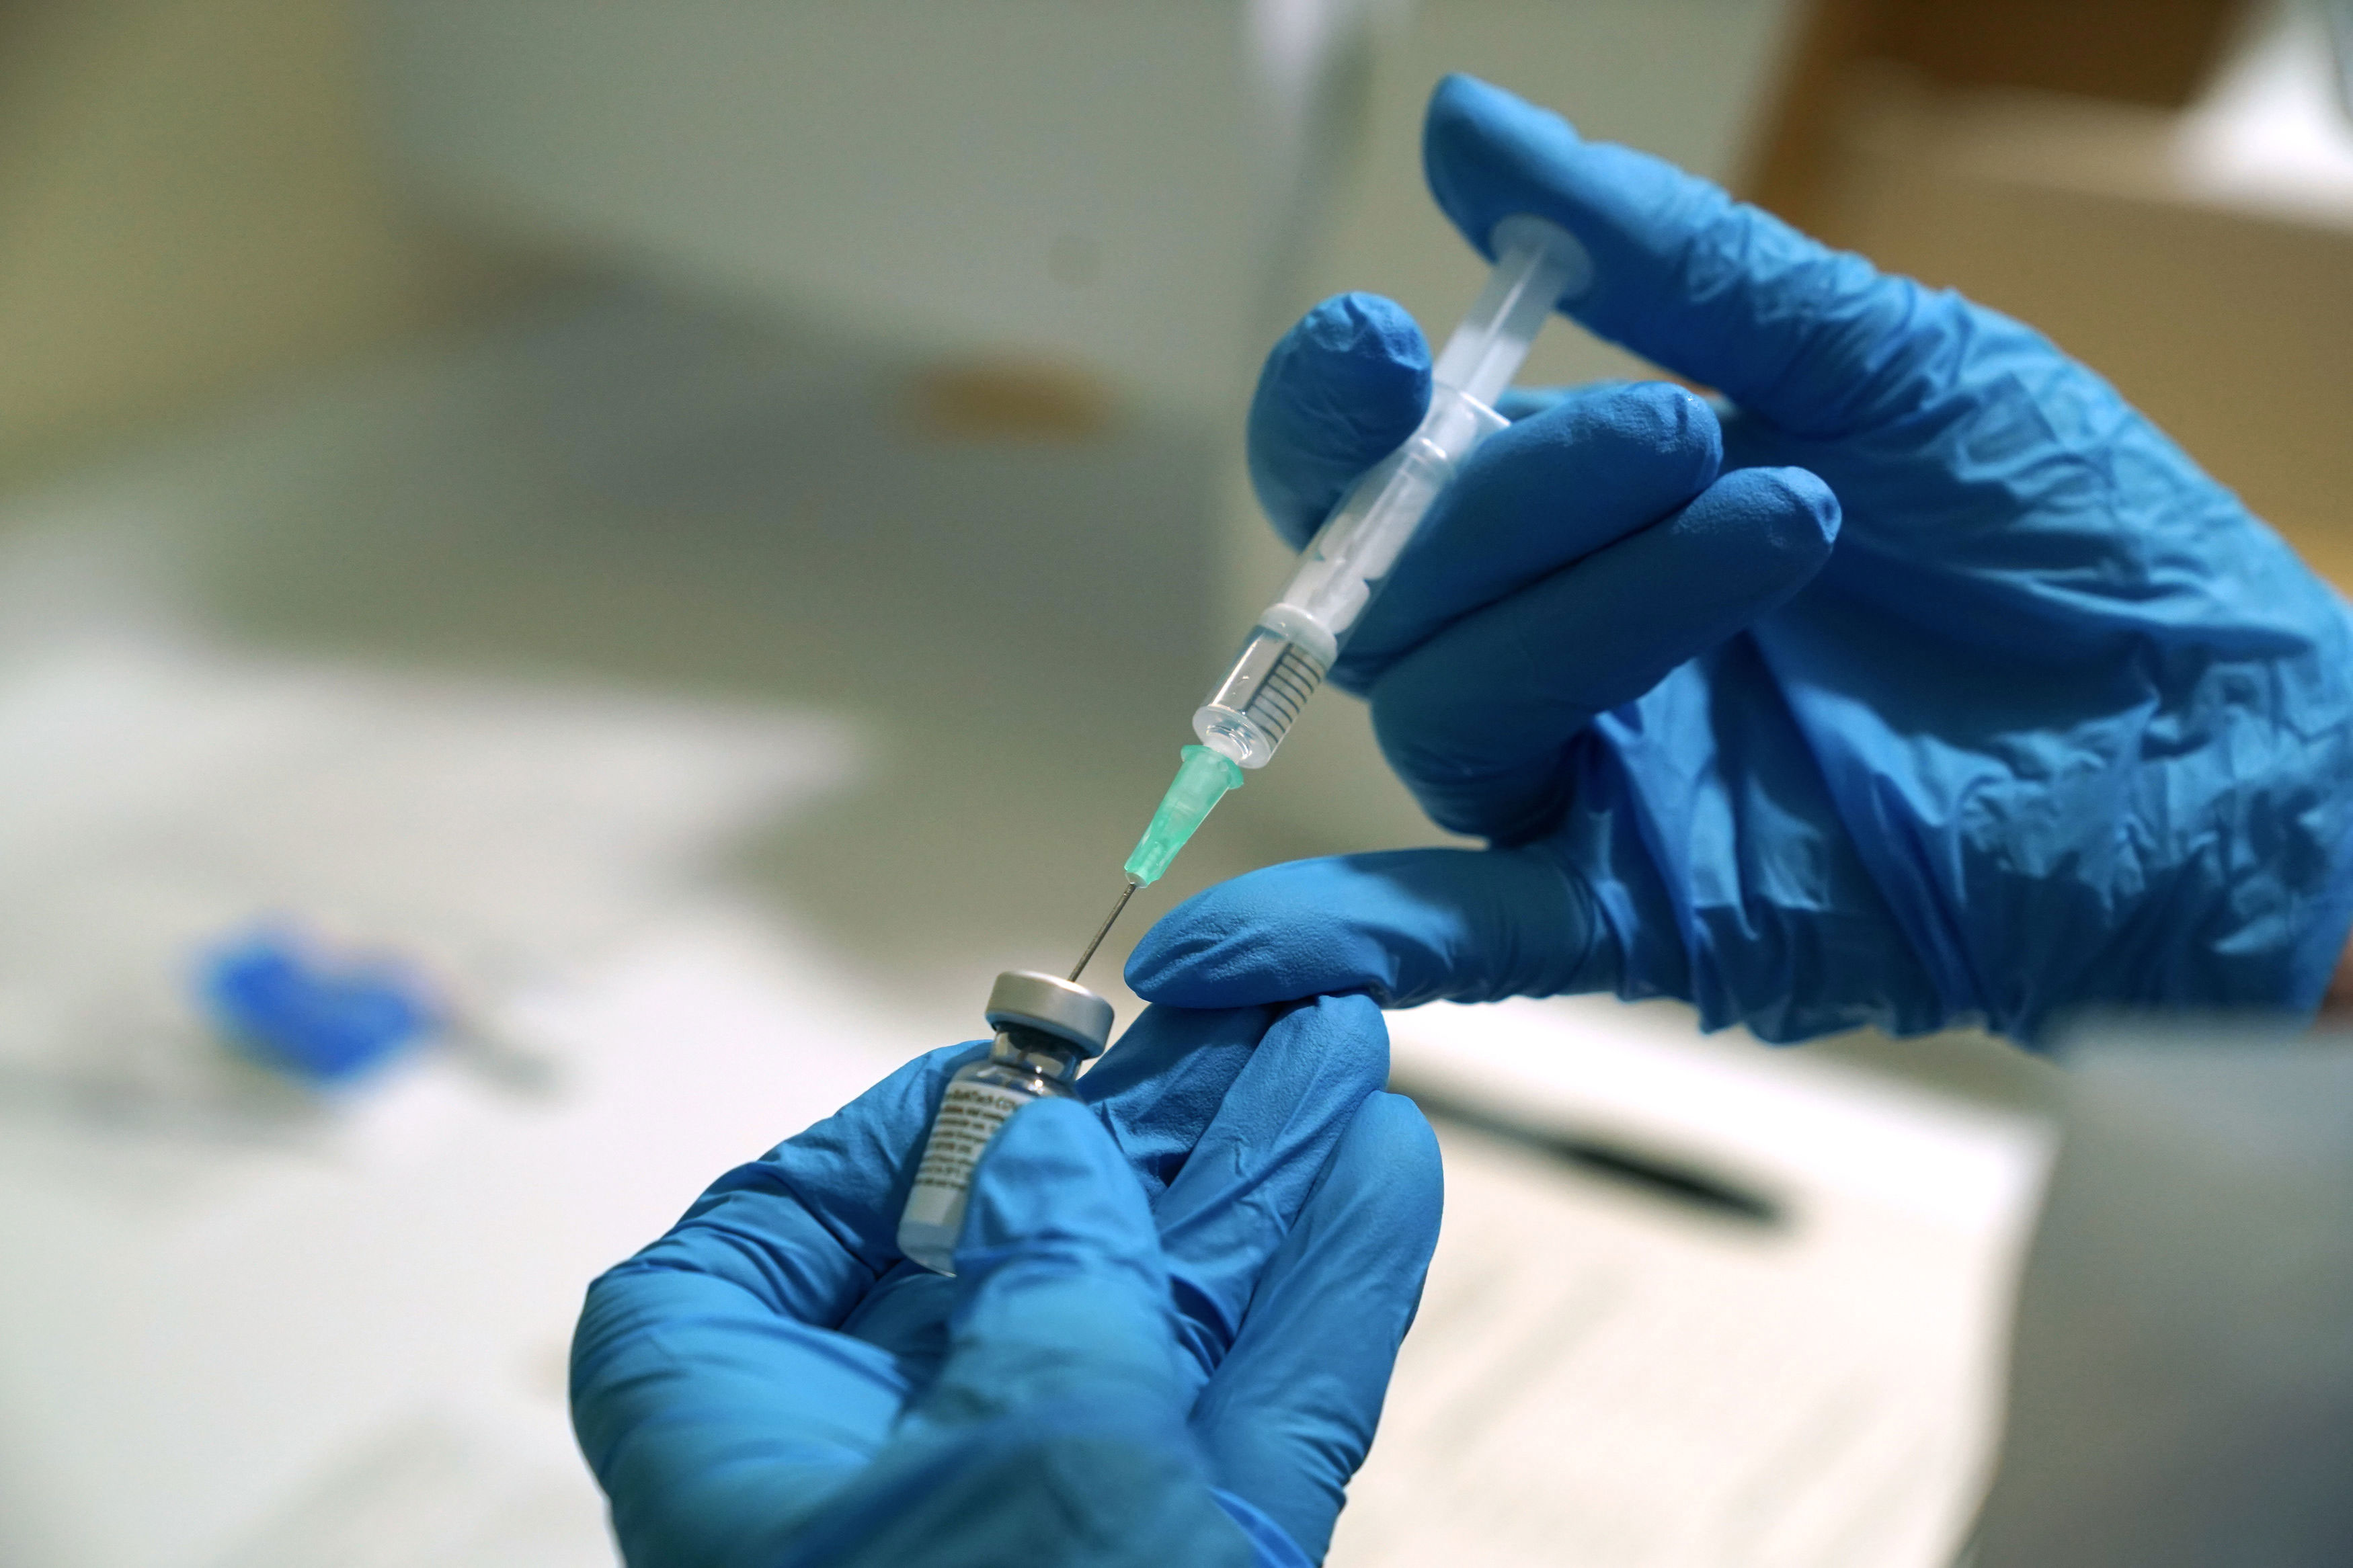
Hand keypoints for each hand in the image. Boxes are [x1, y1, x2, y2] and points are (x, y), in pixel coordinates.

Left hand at [569, 997, 1439, 1566]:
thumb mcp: (1013, 1449)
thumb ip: (1044, 1270)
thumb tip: (1052, 1165)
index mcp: (754, 1457)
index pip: (744, 1265)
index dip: (854, 1157)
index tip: (981, 1082)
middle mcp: (891, 1493)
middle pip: (1004, 1263)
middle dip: (1138, 1140)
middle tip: (1231, 1027)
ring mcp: (1049, 1539)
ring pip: (1151, 1324)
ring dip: (1252, 1189)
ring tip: (1334, 1057)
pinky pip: (1249, 1416)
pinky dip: (1317, 1300)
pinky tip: (1373, 1179)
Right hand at [1131, 74, 2352, 1043]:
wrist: (2225, 735)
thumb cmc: (2069, 538)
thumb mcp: (1879, 359)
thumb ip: (1670, 265)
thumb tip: (1472, 128)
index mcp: (1584, 517)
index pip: (1375, 474)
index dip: (1338, 415)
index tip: (1391, 336)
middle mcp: (1557, 651)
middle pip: (1389, 590)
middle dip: (1504, 500)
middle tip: (1685, 431)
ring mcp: (1592, 783)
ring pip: (1450, 711)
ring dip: (1588, 611)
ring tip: (1784, 523)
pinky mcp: (1648, 908)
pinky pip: (1462, 937)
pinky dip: (1343, 944)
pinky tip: (1231, 960)